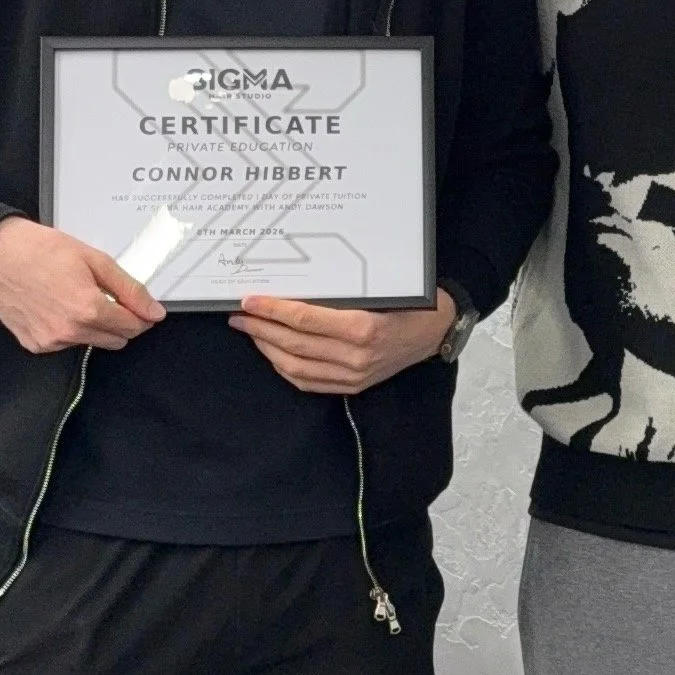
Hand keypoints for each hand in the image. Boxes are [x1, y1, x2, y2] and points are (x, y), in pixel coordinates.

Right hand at [0, 216, 163, 354]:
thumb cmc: (43, 250)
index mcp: (88, 310)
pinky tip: (57, 306)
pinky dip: (69, 330)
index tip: (137, 305)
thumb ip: (129, 289)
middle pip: (116, 340)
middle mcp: (69, 332)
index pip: (133, 327)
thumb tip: (154, 312)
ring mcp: (50, 342)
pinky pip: (65, 344)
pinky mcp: (35, 345)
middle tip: (106, 296)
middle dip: (119, 322)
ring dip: (93, 326)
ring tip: (75, 296)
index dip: (139, 315)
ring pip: (91, 343)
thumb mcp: (95, 260)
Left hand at [233, 289, 456, 396]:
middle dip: (261, 328)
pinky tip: (272, 353)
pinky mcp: (352, 386)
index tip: (250, 300)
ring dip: (267, 348)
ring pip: (295, 366)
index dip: (272, 310)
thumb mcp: (377, 291)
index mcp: (362, 328)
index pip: (303, 320)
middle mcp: (356, 357)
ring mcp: (353, 376)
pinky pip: (307, 382)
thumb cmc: (408, 303)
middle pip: (293, 344)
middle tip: (240, 315)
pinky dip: (284, 368)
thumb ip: (337, 294)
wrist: (434, 332)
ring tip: (251, 331)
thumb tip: (290, 288)